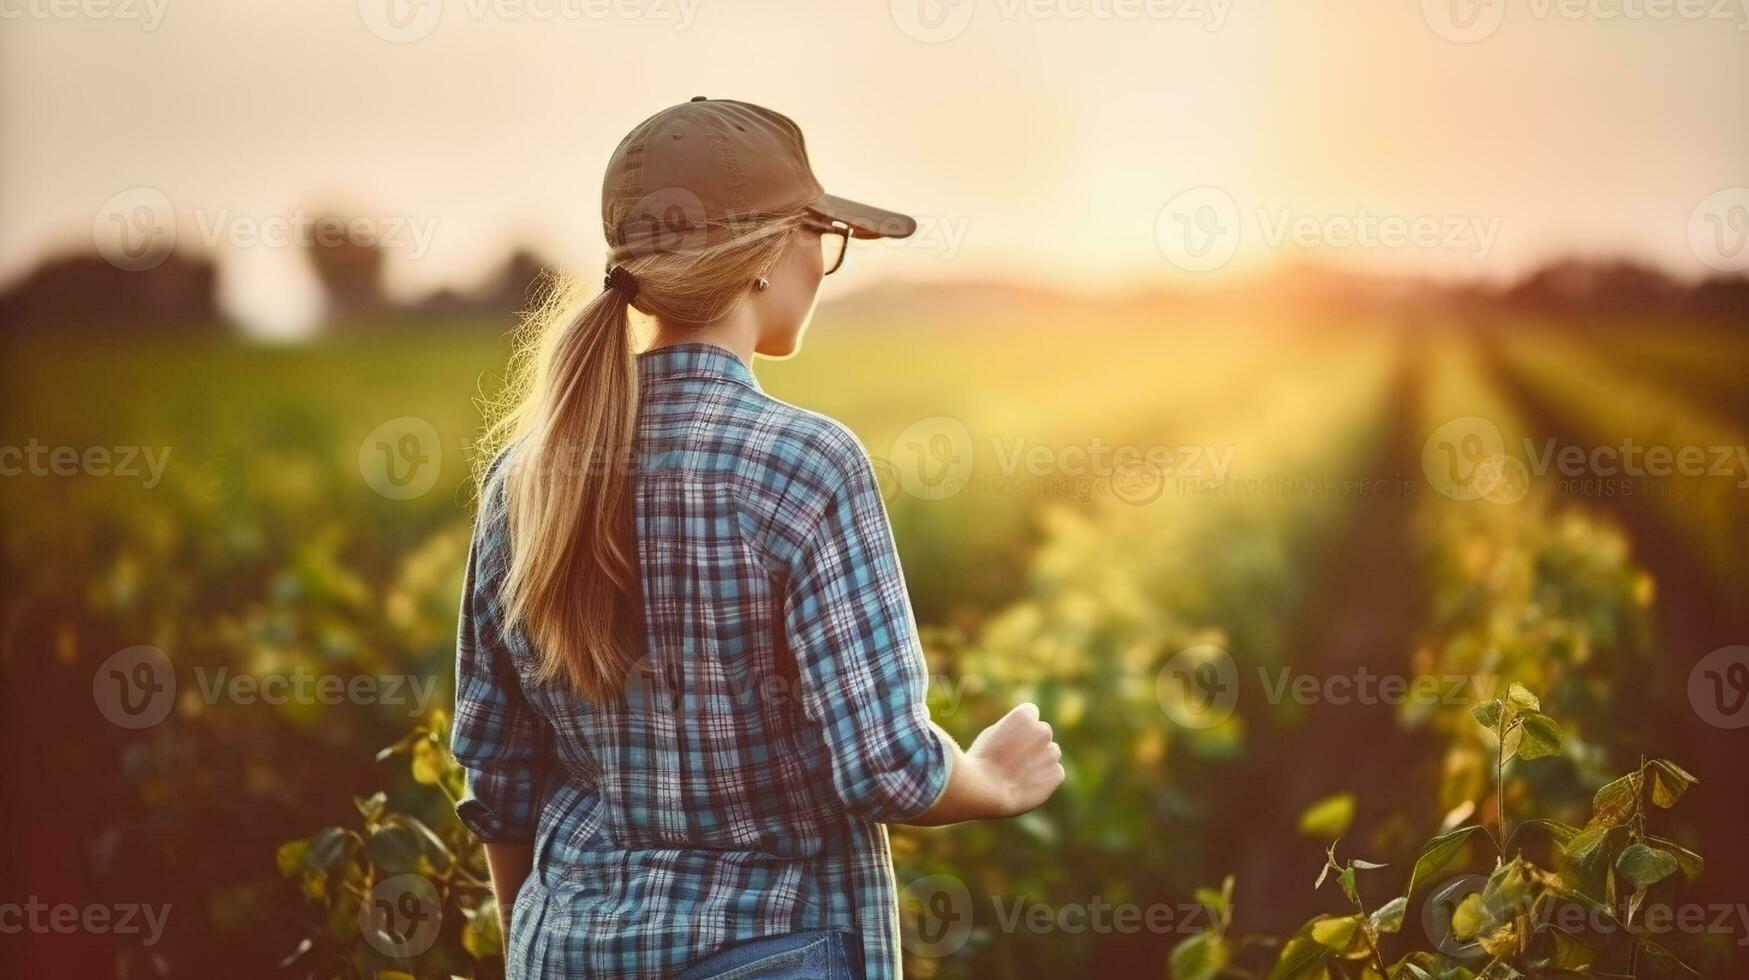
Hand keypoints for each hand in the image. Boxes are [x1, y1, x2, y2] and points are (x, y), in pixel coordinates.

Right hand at [965, 702, 1064, 816]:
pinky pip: (1056, 772)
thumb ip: (1013, 728)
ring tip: (1020, 773)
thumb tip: (1024, 731)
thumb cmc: (982, 760)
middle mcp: (1043, 730)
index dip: (1018, 727)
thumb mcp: (991, 734)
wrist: (986, 791)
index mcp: (1025, 714)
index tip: (1007, 739)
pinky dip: (1046, 778)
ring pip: (1052, 752)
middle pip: (1042, 732)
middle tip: (1013, 759)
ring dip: (1040, 760)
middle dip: (1032, 743)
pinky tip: (1028, 784)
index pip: (1030, 713)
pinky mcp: (1056, 774)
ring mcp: (1052, 752)